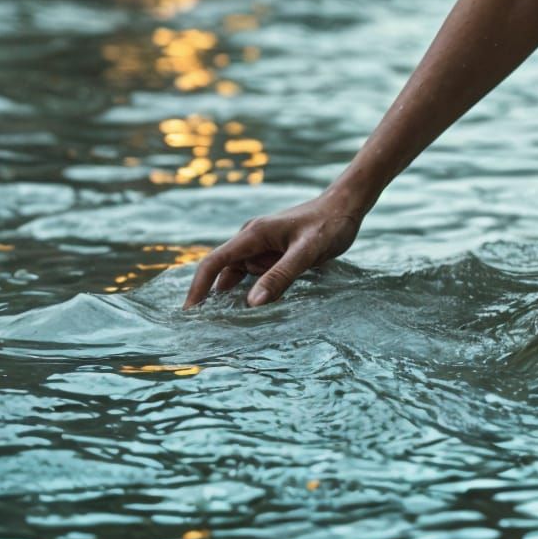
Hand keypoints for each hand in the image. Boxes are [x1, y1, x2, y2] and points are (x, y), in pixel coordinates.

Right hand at [182, 188, 364, 309]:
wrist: (348, 205)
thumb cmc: (330, 224)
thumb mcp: (307, 252)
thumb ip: (281, 275)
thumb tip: (252, 305)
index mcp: (254, 234)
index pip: (214, 262)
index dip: (198, 288)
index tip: (189, 315)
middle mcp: (253, 239)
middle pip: (225, 273)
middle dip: (218, 300)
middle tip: (215, 332)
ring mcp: (263, 245)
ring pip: (242, 277)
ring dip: (240, 298)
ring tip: (238, 327)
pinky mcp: (274, 252)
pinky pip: (257, 275)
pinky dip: (256, 291)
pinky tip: (262, 309)